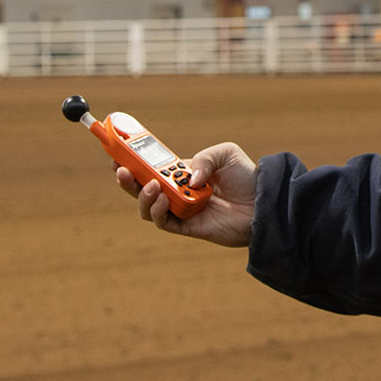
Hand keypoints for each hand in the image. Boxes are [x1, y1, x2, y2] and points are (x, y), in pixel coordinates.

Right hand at [115, 141, 256, 247]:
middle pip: (142, 187)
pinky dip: (157, 211)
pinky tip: (160, 198)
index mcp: (182, 172)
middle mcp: (178, 191)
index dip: (133, 161)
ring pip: (148, 207)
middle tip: (120, 170)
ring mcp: (181, 209)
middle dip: (127, 179)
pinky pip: (164, 222)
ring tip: (150, 186)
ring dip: (142, 196)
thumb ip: (203, 159)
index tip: (116, 153)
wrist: (263, 202)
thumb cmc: (245, 176)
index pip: (151, 167)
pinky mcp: (188, 227)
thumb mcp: (225, 153)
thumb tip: (187, 179)